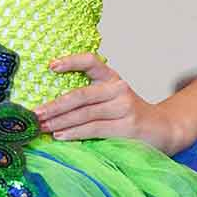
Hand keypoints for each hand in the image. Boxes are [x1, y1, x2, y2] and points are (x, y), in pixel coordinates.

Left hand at [35, 55, 177, 146]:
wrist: (162, 130)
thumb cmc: (128, 116)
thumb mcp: (111, 100)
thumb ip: (88, 99)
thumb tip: (50, 109)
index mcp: (112, 78)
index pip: (91, 62)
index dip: (71, 61)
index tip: (50, 66)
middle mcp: (118, 89)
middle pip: (80, 95)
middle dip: (54, 106)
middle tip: (34, 114)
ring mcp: (124, 107)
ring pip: (84, 114)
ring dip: (60, 122)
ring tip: (42, 127)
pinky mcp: (126, 126)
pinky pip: (94, 129)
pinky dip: (74, 133)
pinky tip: (60, 135)